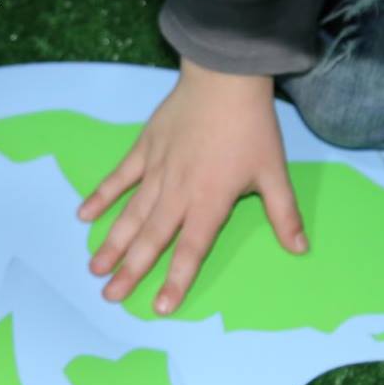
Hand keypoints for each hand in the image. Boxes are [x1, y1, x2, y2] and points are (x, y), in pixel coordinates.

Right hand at [78, 59, 306, 313]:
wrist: (225, 77)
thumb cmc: (252, 126)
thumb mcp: (274, 172)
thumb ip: (283, 214)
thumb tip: (300, 249)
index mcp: (210, 201)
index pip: (191, 249)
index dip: (177, 279)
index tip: (160, 307)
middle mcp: (178, 192)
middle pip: (152, 238)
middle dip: (131, 270)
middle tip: (110, 296)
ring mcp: (157, 170)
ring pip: (131, 214)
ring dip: (112, 243)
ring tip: (95, 269)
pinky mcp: (144, 148)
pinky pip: (119, 177)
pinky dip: (101, 196)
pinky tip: (84, 216)